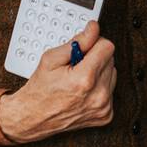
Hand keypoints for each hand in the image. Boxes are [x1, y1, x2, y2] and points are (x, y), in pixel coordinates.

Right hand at [0, 20, 115, 142]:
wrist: (33, 117)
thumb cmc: (40, 90)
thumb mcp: (51, 58)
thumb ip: (77, 41)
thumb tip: (94, 29)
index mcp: (85, 79)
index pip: (107, 46)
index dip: (94, 43)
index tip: (84, 47)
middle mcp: (98, 95)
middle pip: (111, 59)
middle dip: (95, 58)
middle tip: (75, 66)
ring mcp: (104, 107)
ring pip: (112, 74)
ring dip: (99, 72)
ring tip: (78, 80)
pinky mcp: (106, 115)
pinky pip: (111, 90)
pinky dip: (99, 87)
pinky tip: (84, 91)